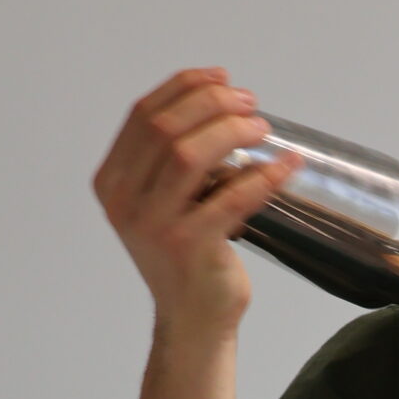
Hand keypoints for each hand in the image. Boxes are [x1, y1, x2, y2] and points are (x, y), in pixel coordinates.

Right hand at [92, 68, 299, 338]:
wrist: (192, 320)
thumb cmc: (188, 257)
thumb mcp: (165, 201)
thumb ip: (174, 159)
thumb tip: (222, 102)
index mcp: (113, 181)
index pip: (144, 114)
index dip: (185, 86)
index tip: (222, 78)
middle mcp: (124, 201)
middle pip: (167, 127)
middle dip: (213, 104)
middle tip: (250, 105)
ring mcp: (152, 224)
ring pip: (190, 154)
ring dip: (233, 131)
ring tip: (263, 129)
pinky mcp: (187, 246)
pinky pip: (232, 197)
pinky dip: (263, 176)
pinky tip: (285, 166)